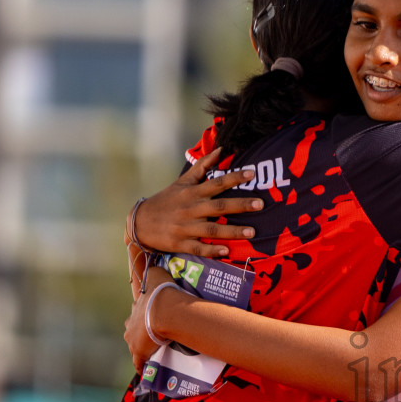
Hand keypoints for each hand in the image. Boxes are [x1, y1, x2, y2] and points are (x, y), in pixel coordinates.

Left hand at [125, 267, 176, 370]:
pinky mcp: (139, 352)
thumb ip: (154, 271)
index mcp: (136, 308)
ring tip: (152, 350)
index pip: (136, 312)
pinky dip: (141, 365)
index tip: (150, 315)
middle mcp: (130, 323)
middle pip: (131, 329)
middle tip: (151, 332)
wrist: (164, 310)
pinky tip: (145, 370)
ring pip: (134, 345)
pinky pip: (139, 362)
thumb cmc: (162, 292)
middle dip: (139, 330)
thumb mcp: (157, 273)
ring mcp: (133, 339)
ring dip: (141, 347)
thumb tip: (154, 266)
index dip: (143, 313)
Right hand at [134, 147, 265, 257]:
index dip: (234, 178)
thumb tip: (221, 150)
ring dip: (232, 231)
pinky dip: (211, 250)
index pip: (216, 183)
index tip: (252, 174)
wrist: (140, 222)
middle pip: (218, 206)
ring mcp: (186, 227)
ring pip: (211, 230)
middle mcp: (191, 209)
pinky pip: (198, 248)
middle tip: (260, 204)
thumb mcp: (182, 181)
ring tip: (252, 232)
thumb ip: (202, 167)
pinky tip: (226, 251)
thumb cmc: (166, 200)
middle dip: (240, 205)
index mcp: (192, 193)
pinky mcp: (181, 243)